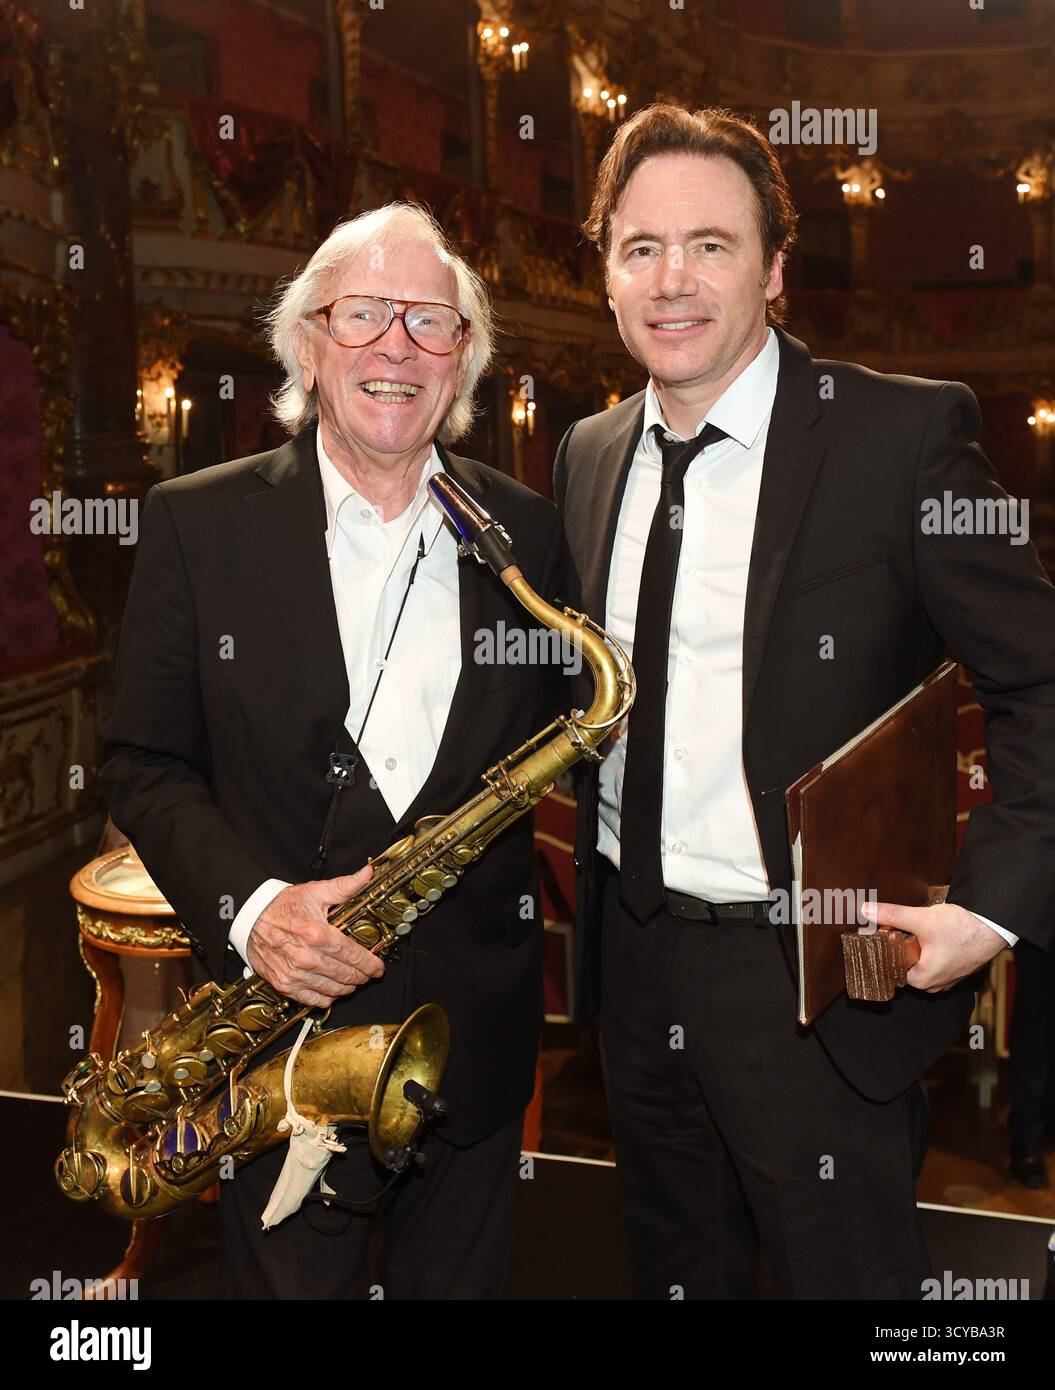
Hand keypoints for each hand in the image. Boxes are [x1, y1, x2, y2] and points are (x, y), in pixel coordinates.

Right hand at [245, 865, 382, 1007]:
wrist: (249, 917)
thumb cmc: (282, 905)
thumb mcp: (315, 891)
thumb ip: (346, 886)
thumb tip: (368, 873)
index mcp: (317, 934)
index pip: (353, 955)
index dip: (370, 964)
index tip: (378, 967)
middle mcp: (306, 957)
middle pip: (345, 975)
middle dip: (362, 976)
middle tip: (368, 973)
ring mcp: (294, 973)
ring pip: (332, 989)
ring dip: (347, 987)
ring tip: (353, 981)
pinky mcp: (283, 984)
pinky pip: (312, 999)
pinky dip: (326, 998)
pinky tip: (333, 990)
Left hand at [858, 899, 1005, 992]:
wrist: (994, 926)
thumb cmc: (963, 929)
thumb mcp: (922, 919)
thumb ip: (892, 915)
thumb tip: (866, 910)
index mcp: (922, 980)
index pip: (890, 967)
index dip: (885, 947)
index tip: (882, 931)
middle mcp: (934, 984)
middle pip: (904, 963)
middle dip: (900, 945)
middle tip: (899, 926)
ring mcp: (947, 978)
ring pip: (920, 961)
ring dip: (916, 945)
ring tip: (917, 929)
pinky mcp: (956, 968)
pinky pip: (934, 959)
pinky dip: (930, 947)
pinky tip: (931, 934)